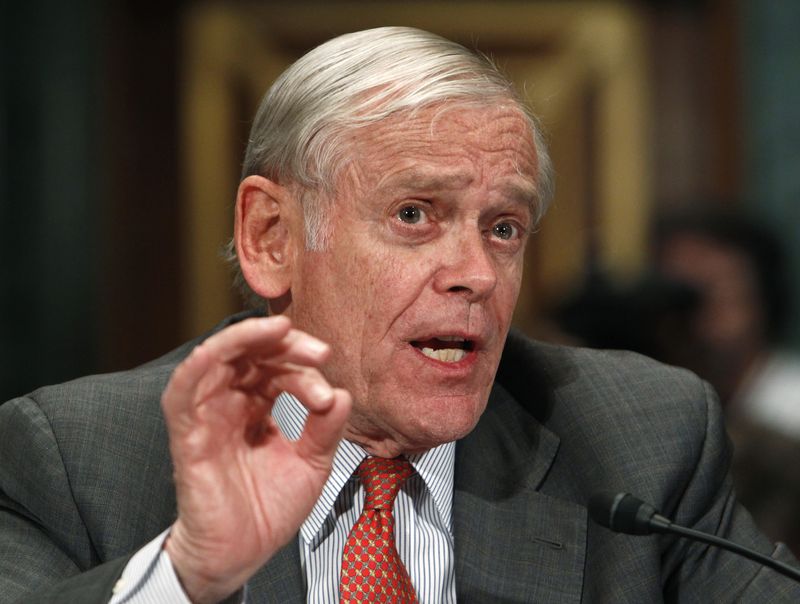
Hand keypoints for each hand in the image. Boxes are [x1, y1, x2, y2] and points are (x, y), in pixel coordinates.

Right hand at [161, 315, 350, 602]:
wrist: (242, 554)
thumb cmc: (268, 510)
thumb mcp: (311, 464)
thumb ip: (325, 430)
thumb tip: (342, 394)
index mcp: (256, 407)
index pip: (277, 368)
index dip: (304, 369)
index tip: (329, 394)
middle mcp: (230, 404)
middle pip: (250, 353)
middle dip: (285, 344)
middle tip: (319, 352)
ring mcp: (207, 417)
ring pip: (215, 358)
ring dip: (246, 339)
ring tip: (280, 331)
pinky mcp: (187, 435)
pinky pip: (182, 392)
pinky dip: (198, 364)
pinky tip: (220, 351)